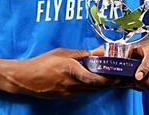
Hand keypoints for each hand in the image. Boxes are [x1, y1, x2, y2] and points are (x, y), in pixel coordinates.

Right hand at [6, 48, 120, 98]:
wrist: (26, 78)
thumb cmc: (43, 62)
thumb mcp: (62, 53)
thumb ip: (81, 53)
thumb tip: (98, 51)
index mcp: (72, 71)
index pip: (95, 78)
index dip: (108, 79)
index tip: (119, 76)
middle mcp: (72, 85)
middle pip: (96, 87)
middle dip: (110, 83)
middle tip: (122, 78)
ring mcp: (69, 93)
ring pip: (91, 91)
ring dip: (102, 86)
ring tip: (113, 81)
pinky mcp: (66, 97)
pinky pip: (83, 93)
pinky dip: (92, 88)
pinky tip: (96, 84)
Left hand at [129, 41, 148, 90]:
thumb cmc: (144, 47)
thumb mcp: (134, 46)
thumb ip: (127, 54)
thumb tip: (120, 65)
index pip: (148, 63)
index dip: (143, 71)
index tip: (137, 77)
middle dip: (139, 83)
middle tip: (129, 81)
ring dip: (140, 86)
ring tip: (132, 81)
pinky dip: (143, 87)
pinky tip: (137, 82)